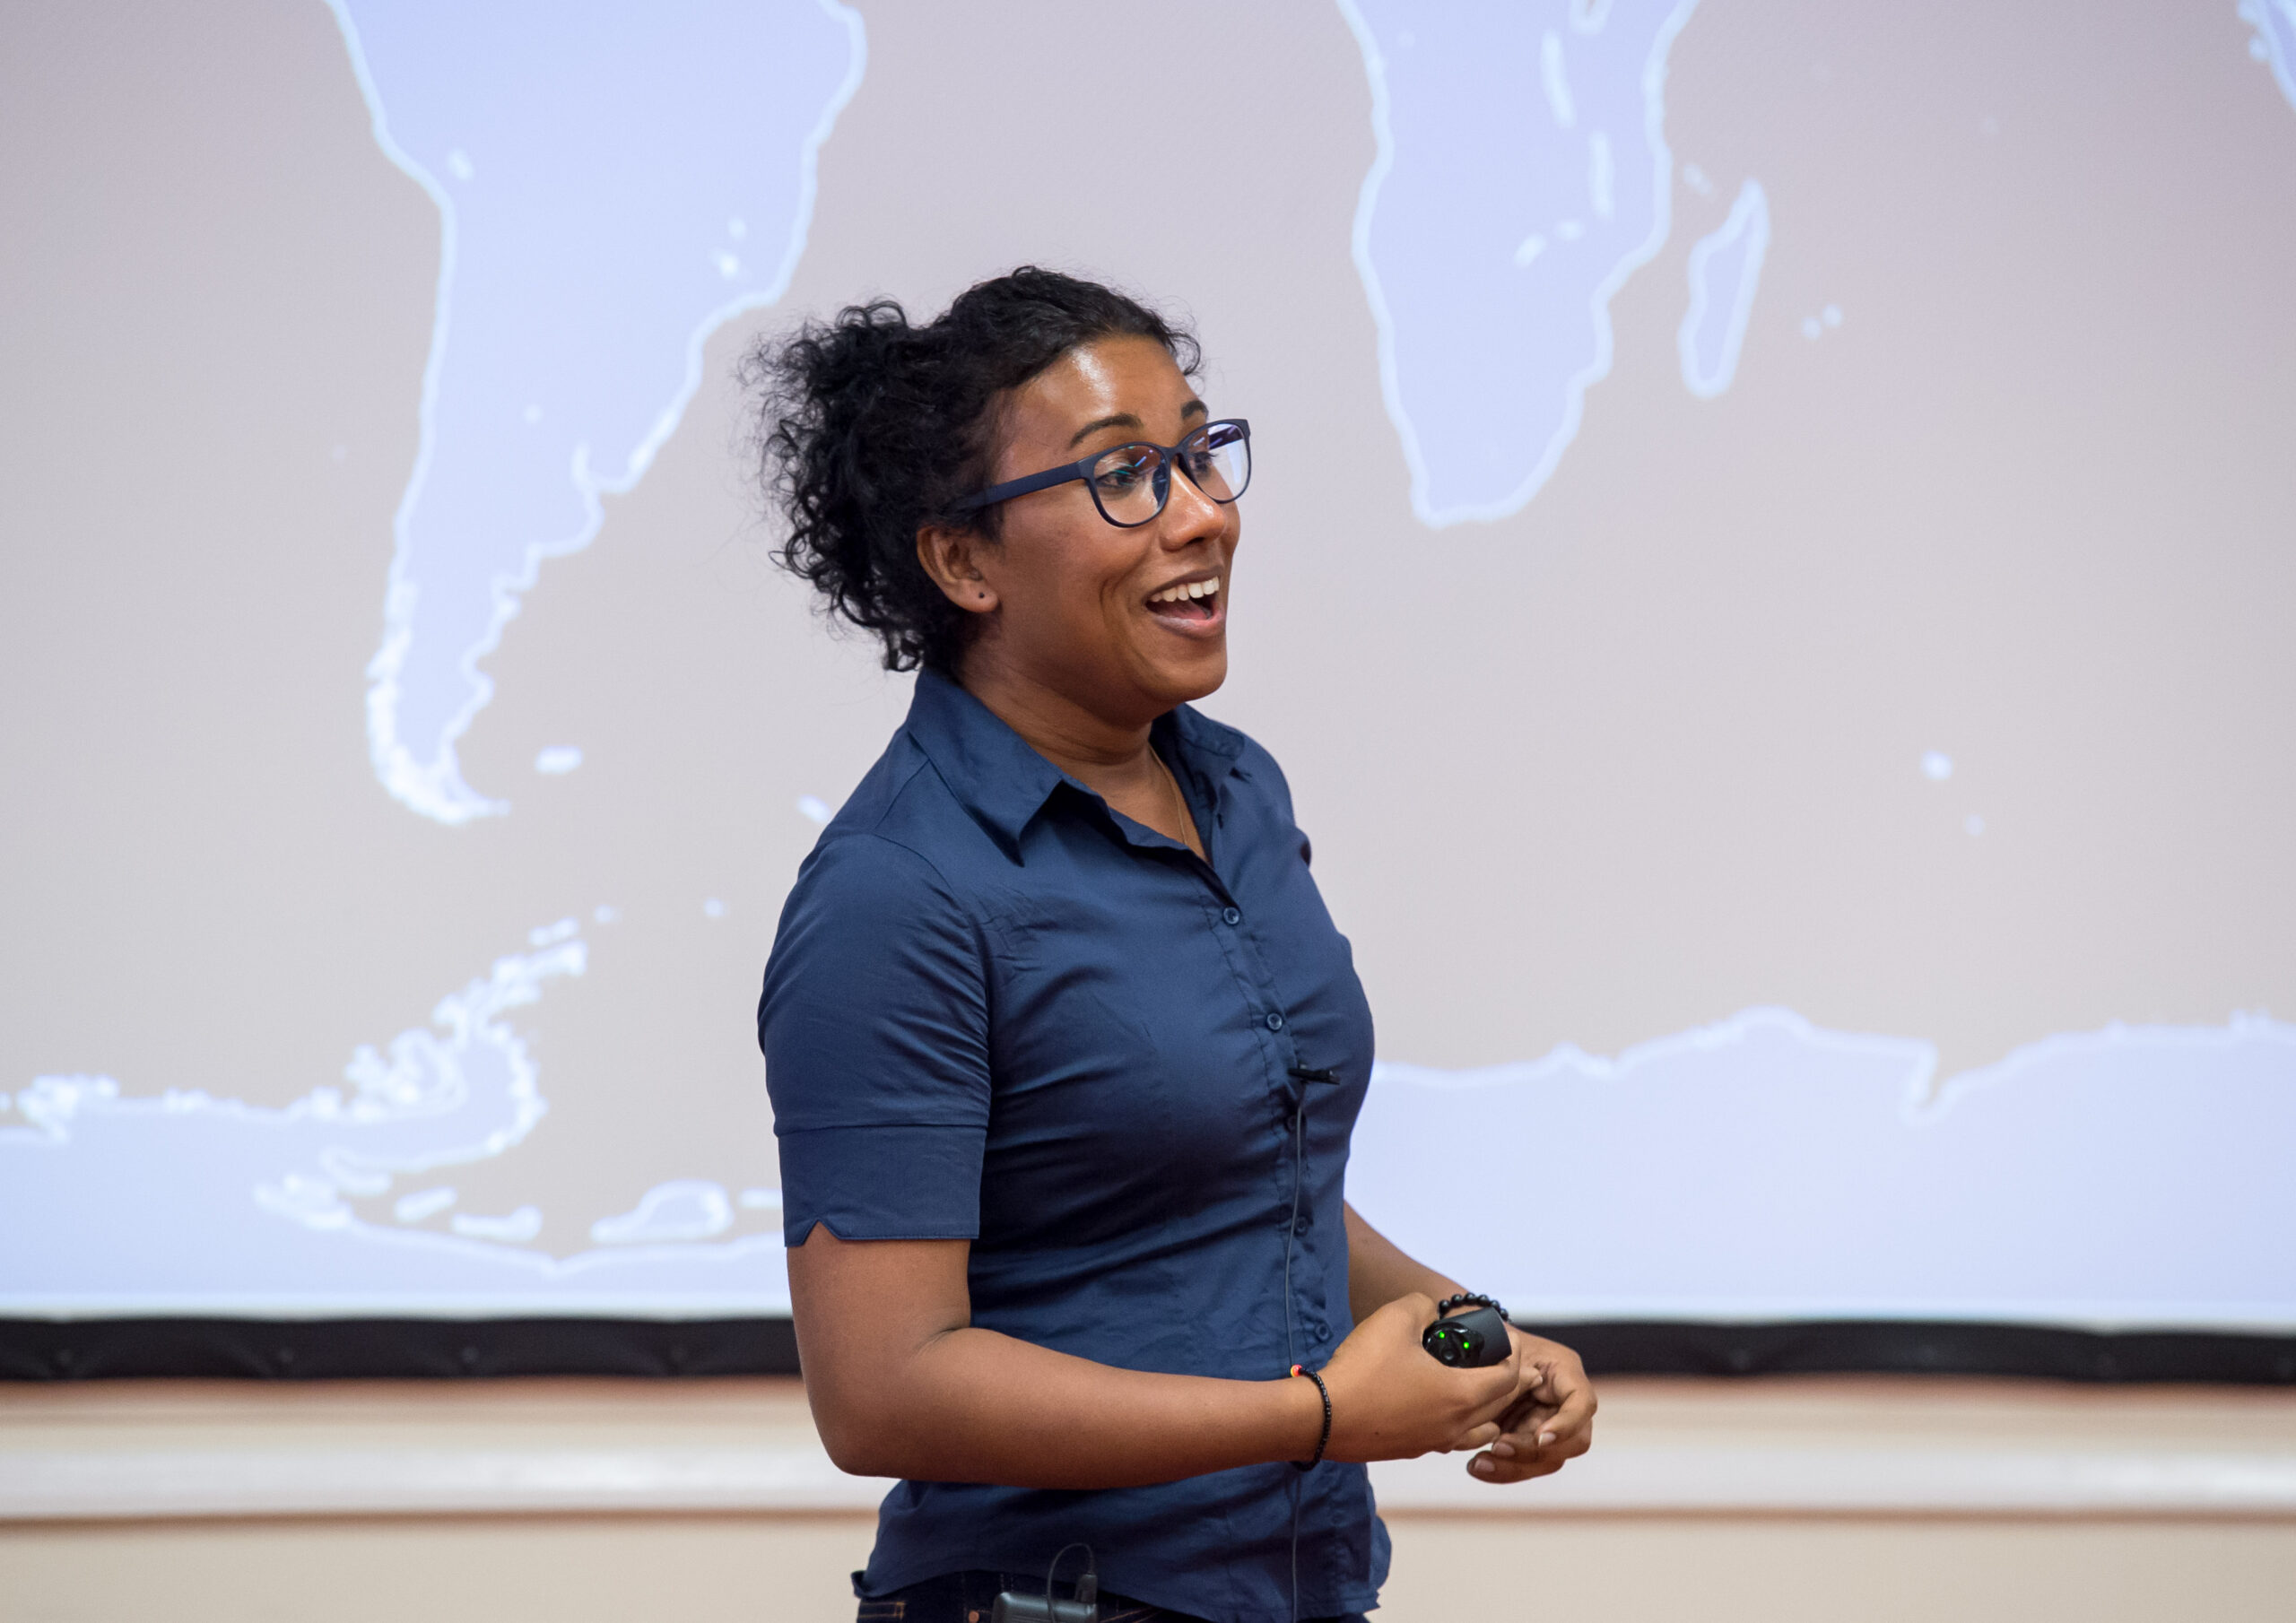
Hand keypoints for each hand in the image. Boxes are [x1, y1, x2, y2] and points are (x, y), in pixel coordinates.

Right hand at [1315, 1293, 1520, 1462]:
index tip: (1512, 1336)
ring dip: (1490, 1411)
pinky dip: (1462, 1423)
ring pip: (1478, 1431)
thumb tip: (1429, 1309)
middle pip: (1500, 1407)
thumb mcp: (1395, 1319)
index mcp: (1461, 1395)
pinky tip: (1445, 1408)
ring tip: (1487, 1394)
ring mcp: (1433, 1442)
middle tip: (1518, 1366)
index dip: (1516, 1353)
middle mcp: (1455, 1425)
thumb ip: (1422, 1306)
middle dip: (1513, 1383)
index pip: (1509, 1377)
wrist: (1323, 1416)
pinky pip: (1452, 1438)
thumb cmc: (1363, 1369)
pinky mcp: (1411, 1449)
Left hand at [1465, 1328, 1594, 1484]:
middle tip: (1498, 1447)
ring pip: (1548, 1459)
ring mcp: (1551, 1426)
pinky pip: (1526, 1465)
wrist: (1473, 1355)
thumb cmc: (1491, 1344)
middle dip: (1534, 1450)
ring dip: (1515, 1466)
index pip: (1582, 1403)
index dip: (1567, 1424)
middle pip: (1571, 1441)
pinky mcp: (1530, 1442)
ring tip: (1480, 1463)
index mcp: (1564, 1372)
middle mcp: (1565, 1403)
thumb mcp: (1499, 1346)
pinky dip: (1502, 1470)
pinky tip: (1477, 1467)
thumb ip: (1505, 1361)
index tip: (1541, 1436)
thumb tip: (1506, 1373)